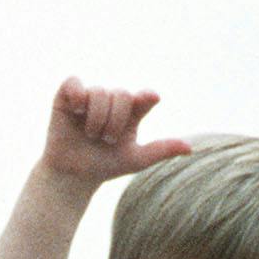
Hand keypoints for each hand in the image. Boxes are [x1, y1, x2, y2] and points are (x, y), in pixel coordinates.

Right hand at [38, 76, 191, 185]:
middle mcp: (112, 101)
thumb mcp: (135, 160)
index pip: (143, 98)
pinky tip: (77, 110)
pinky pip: (74, 83)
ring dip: (96, 117)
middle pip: (121, 95)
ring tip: (90, 134)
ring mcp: (90, 97)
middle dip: (115, 120)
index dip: (147, 96)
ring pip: (99, 92)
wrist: (74, 175)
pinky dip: (77, 95)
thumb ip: (160, 150)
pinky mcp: (67, 96)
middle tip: (107, 139)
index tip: (153, 98)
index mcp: (131, 112)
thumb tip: (190, 148)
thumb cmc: (106, 166)